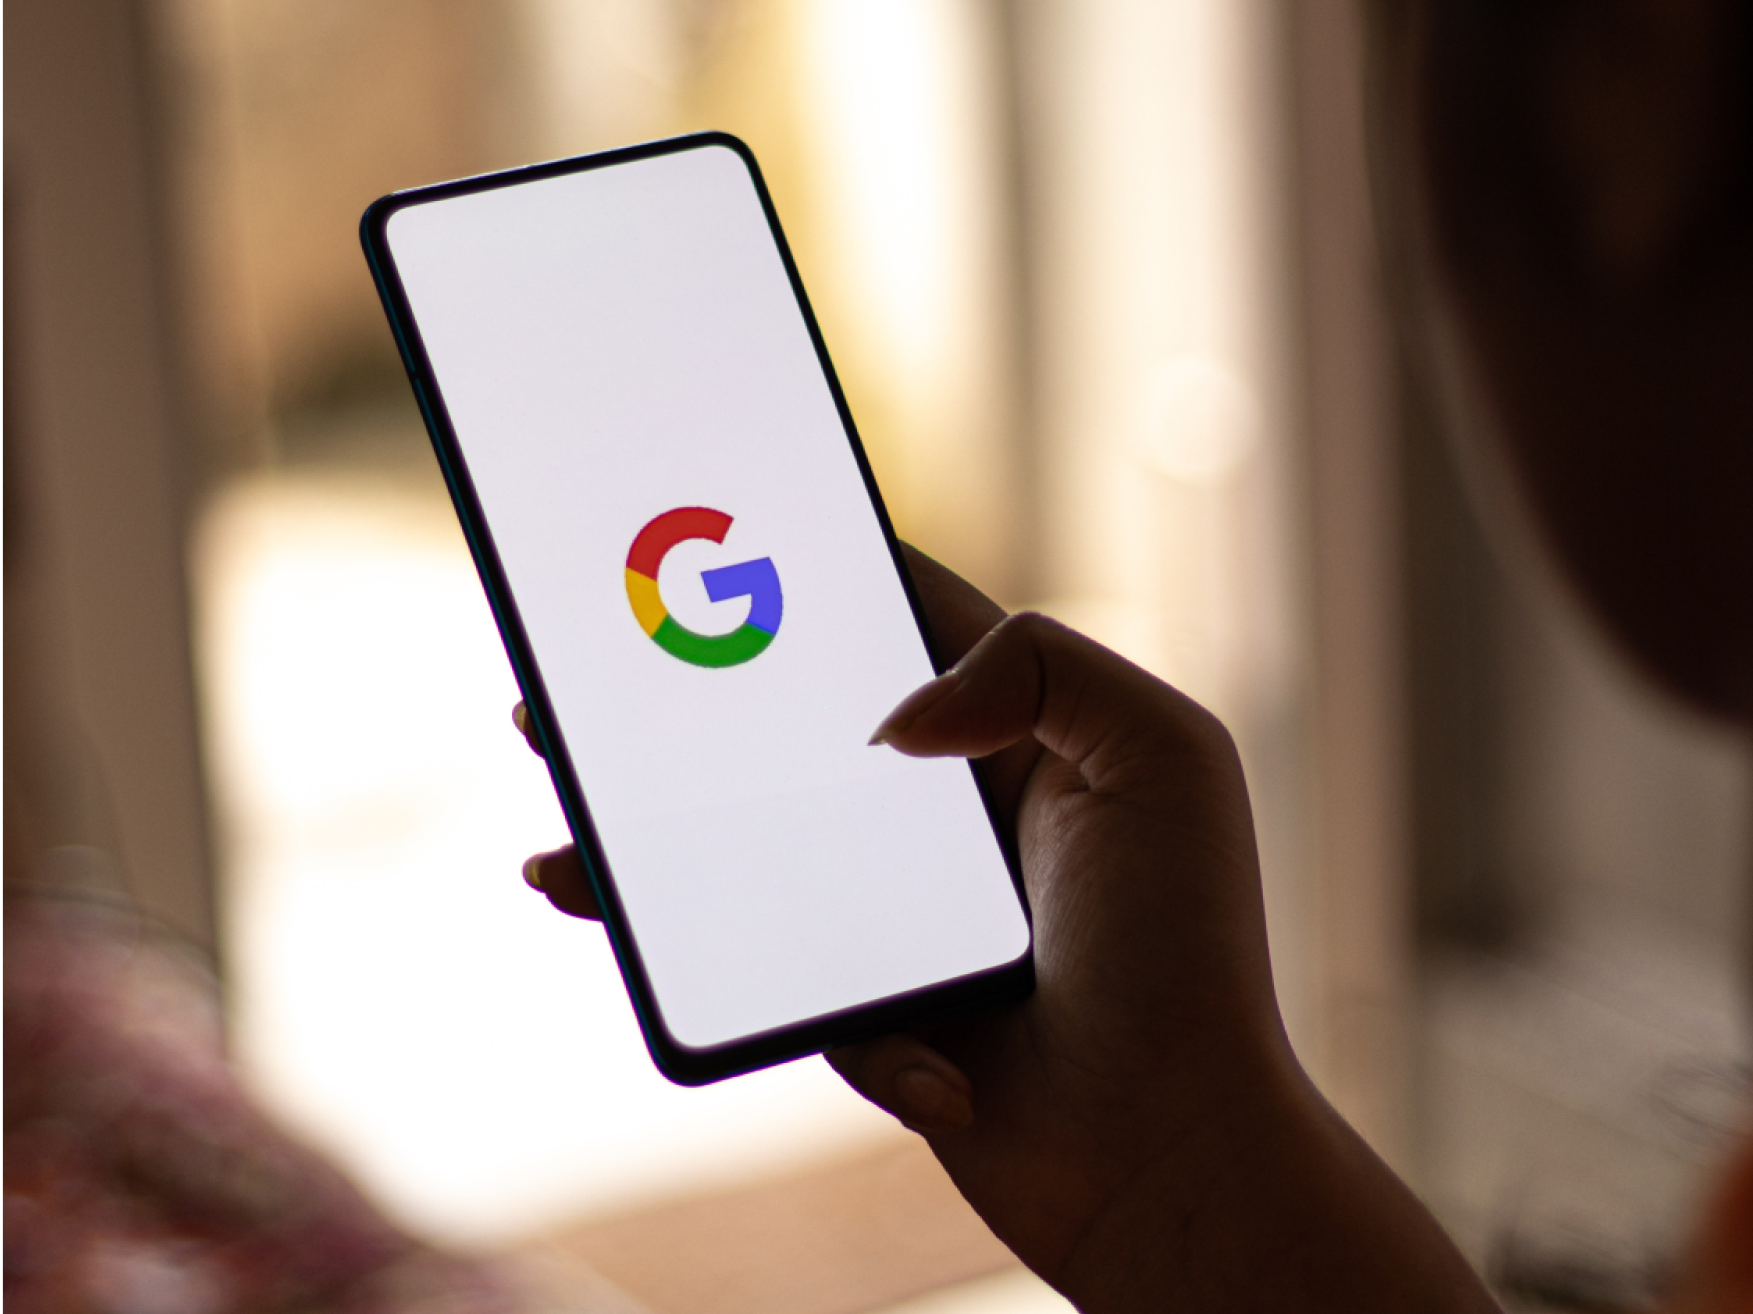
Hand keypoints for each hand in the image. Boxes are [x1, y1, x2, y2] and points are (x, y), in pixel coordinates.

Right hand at [517, 546, 1492, 1311]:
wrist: (1168, 1149)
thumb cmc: (1184, 950)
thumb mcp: (1159, 757)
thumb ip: (1043, 668)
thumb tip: (892, 717)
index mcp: (1016, 730)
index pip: (896, 620)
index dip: (808, 573)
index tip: (710, 532)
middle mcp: (949, 812)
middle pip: (790, 734)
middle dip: (685, 707)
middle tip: (574, 687)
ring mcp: (900, 911)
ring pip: (748, 858)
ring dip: (647, 853)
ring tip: (558, 853)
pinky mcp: (865, 1003)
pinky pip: (780, 984)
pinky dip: (755, 990)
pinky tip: (765, 991)